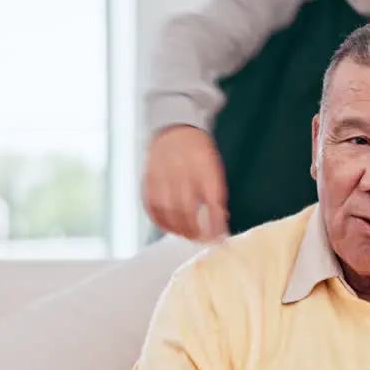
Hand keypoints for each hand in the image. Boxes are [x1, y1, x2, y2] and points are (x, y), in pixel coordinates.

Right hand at [142, 125, 228, 240]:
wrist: (174, 130)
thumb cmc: (198, 152)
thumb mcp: (214, 168)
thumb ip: (217, 193)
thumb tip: (221, 222)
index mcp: (203, 168)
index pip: (211, 202)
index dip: (215, 224)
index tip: (220, 239)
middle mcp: (181, 172)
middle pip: (186, 209)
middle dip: (195, 230)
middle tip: (202, 240)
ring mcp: (162, 176)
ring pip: (167, 210)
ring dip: (177, 228)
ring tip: (187, 236)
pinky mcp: (148, 179)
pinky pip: (150, 205)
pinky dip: (159, 220)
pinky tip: (168, 227)